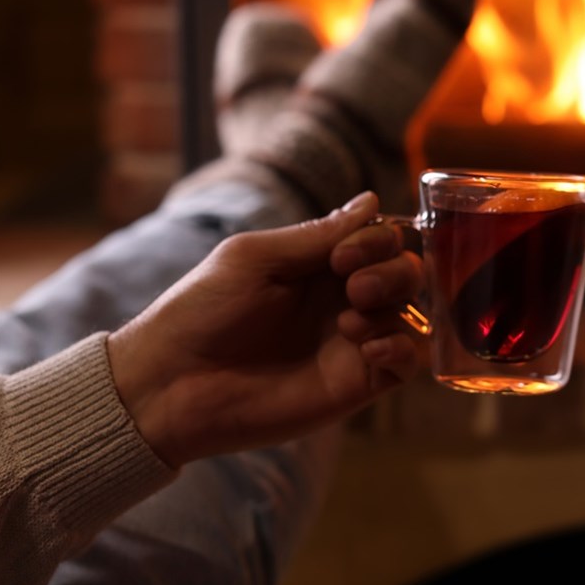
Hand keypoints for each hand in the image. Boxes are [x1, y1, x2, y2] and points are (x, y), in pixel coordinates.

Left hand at [108, 191, 423, 467]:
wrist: (171, 384)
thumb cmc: (201, 311)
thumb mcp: (256, 258)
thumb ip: (317, 235)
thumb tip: (373, 201)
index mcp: (319, 265)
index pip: (380, 239)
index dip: (376, 239)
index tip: (342, 256)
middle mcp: (343, 300)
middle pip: (406, 272)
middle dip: (391, 270)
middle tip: (352, 285)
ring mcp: (352, 343)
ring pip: (413, 312)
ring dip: (394, 305)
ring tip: (350, 320)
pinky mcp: (356, 384)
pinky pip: (407, 362)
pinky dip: (401, 348)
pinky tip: (367, 346)